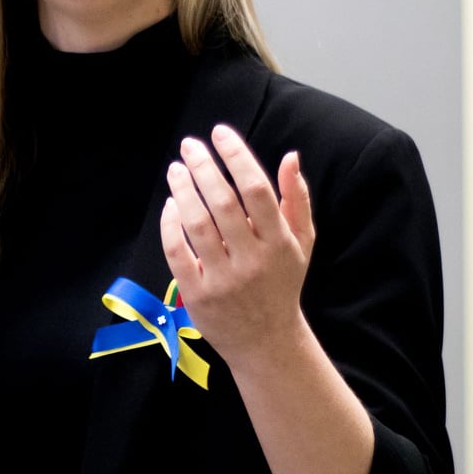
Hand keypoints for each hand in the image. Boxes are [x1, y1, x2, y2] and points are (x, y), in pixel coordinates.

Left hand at [159, 124, 314, 368]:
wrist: (266, 340)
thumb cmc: (282, 282)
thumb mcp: (302, 243)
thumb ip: (297, 199)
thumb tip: (291, 156)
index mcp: (279, 242)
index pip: (257, 189)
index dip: (237, 156)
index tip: (220, 133)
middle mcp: (251, 259)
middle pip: (222, 202)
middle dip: (203, 167)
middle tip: (189, 145)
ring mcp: (223, 278)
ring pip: (197, 224)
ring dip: (183, 190)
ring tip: (176, 169)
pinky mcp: (197, 294)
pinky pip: (177, 252)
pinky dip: (170, 225)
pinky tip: (171, 204)